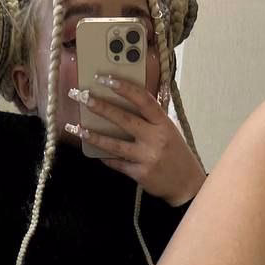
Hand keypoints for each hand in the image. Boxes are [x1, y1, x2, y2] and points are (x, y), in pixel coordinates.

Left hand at [67, 77, 205, 205]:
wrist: (187, 185)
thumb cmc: (176, 154)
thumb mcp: (169, 131)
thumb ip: (151, 119)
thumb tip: (125, 103)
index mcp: (163, 123)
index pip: (143, 100)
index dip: (124, 87)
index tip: (106, 79)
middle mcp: (155, 139)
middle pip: (124, 119)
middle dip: (101, 107)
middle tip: (83, 97)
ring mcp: (147, 157)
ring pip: (115, 144)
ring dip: (94, 136)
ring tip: (77, 128)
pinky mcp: (140, 174)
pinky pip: (118, 163)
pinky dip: (105, 156)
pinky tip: (93, 150)